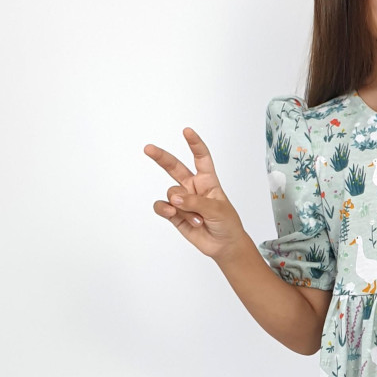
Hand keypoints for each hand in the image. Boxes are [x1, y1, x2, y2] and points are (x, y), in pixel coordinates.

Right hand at [145, 127, 246, 260]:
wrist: (223, 245)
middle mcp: (193, 187)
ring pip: (171, 193)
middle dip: (161, 158)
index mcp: (208, 181)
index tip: (187, 131)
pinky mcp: (174, 213)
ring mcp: (182, 200)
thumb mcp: (217, 210)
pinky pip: (162, 206)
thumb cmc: (227, 224)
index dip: (195, 144)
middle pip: (174, 167)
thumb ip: (196, 202)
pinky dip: (165, 209)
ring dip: (182, 206)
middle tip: (148, 149)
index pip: (201, 158)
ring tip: (197, 219)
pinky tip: (172, 213)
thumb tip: (174, 197)